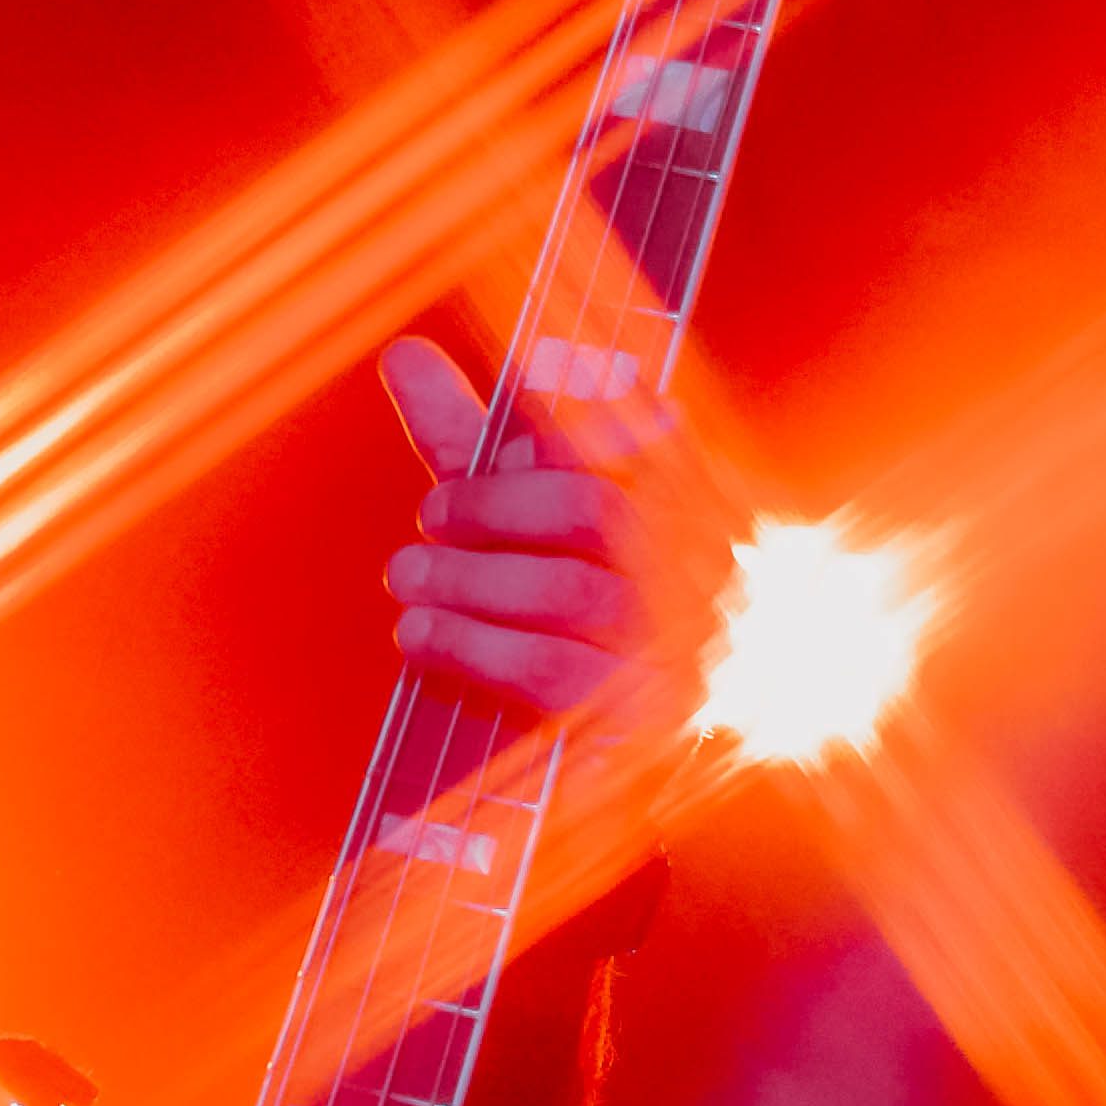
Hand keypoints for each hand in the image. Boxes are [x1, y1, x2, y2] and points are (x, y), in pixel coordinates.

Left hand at [378, 329, 731, 732]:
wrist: (608, 753)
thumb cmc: (557, 611)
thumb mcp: (517, 521)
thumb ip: (472, 442)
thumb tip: (402, 352)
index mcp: (692, 498)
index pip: (646, 434)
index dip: (590, 402)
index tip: (528, 371)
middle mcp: (703, 569)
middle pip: (596, 512)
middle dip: (496, 506)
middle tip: (428, 514)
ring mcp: (681, 650)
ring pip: (570, 596)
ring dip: (468, 581)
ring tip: (406, 579)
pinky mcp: (644, 723)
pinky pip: (547, 675)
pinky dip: (468, 648)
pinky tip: (418, 636)